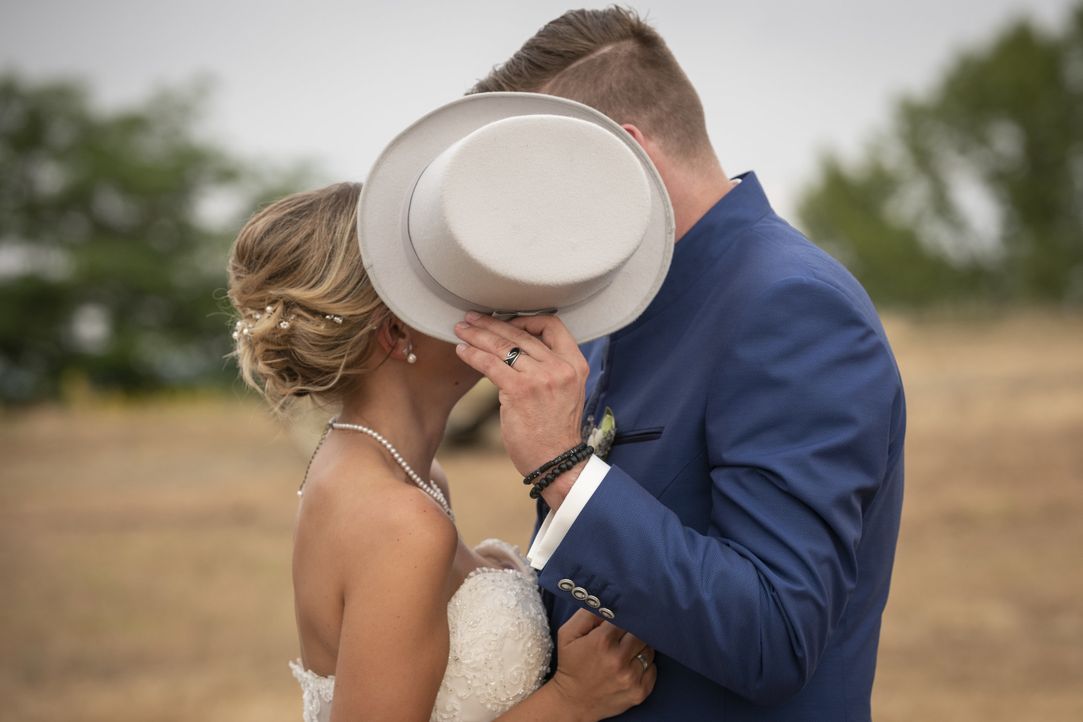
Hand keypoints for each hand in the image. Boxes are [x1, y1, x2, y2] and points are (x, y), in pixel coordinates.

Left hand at [454, 313, 588, 478]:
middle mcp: (561, 366)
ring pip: (503, 345)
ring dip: (477, 335)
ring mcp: (541, 378)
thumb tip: (516, 349)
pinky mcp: (520, 391)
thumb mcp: (565, 391)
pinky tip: (461, 350)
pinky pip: (490, 364)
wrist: (557, 462)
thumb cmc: (555, 431)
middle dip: (491, 323)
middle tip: (472, 318)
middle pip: (521, 333)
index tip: (506, 322)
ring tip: (461, 330)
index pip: (552, 325)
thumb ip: (549, 367)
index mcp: (575, 364)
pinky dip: (472, 355)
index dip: (526, 319)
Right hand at [549, 609, 656, 719]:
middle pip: (641, 632)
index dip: (624, 617)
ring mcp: (631, 677)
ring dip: (640, 648)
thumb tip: (607, 601)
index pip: (626, 617)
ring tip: (626, 652)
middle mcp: (619, 660)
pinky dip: (645, 665)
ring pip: (649, 650)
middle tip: (624, 636)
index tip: (621, 619)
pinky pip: (653, 668)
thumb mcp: (568, 634)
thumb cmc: (570, 663)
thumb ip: (587, 613)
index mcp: (602, 641)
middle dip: (634, 632)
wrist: (573, 702)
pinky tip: (630, 666)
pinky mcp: (640, 692)